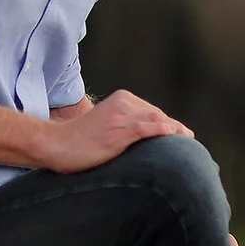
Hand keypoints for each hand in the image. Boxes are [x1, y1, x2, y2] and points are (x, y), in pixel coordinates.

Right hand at [37, 89, 191, 172]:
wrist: (55, 145)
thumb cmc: (77, 141)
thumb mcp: (104, 126)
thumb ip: (123, 126)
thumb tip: (142, 140)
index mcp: (121, 99)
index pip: (153, 113)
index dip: (169, 127)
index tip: (181, 139)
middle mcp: (124, 103)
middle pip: (159, 116)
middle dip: (175, 131)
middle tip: (189, 146)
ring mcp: (123, 115)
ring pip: (160, 121)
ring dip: (177, 133)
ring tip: (188, 146)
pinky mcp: (121, 129)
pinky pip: (152, 128)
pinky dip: (167, 133)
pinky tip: (177, 139)